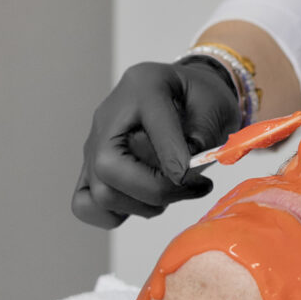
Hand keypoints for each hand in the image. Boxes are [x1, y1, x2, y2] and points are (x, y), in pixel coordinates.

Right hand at [71, 55, 243, 227]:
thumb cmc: (201, 100)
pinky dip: (116, 214)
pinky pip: (86, 205)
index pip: (149, 124)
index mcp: (144, 85)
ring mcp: (94, 144)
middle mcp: (109, 115)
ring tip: (173, 190)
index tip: (194, 177)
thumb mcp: (215, 106)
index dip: (171, 157)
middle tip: (191, 186)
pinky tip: (145, 201)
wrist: (188, 97)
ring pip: (102, 193)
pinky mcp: (90, 170)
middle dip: (155, 189)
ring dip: (144, 204)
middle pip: (109, 168)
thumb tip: (180, 174)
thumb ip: (201, 137)